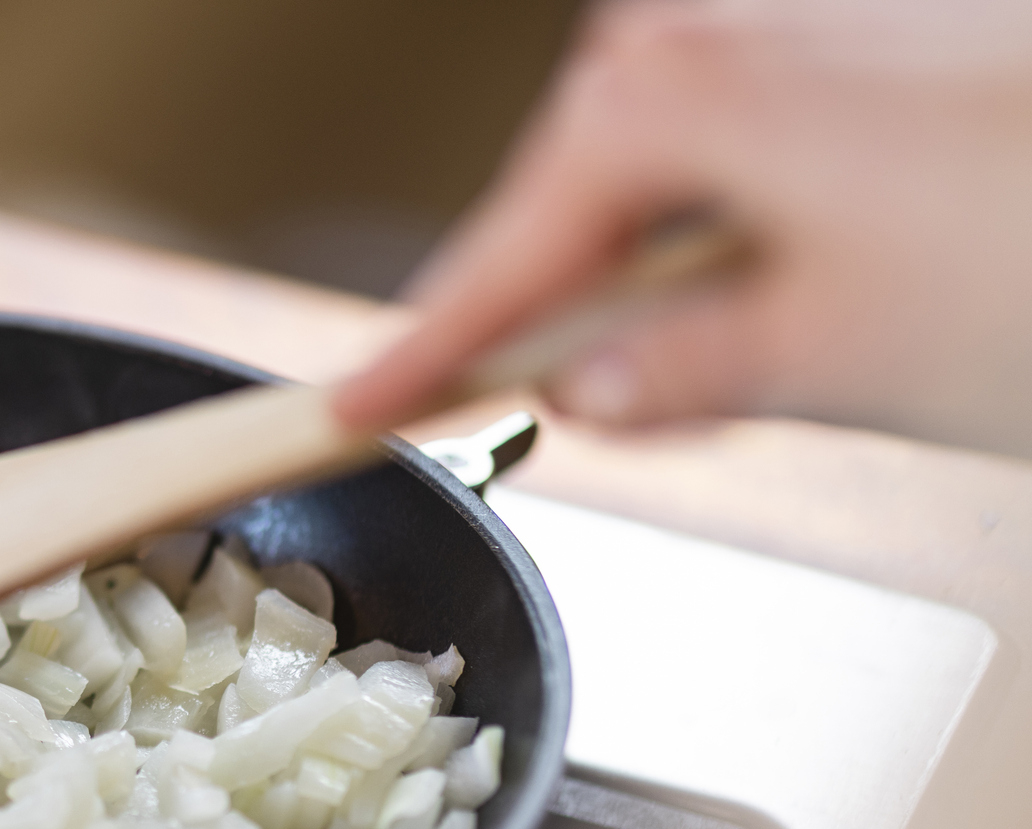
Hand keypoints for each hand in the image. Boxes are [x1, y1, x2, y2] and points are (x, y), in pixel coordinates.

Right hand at [332, 1, 1031, 458]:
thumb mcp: (823, 357)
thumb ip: (667, 377)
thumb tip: (588, 389)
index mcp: (670, 94)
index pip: (495, 261)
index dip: (419, 354)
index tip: (347, 410)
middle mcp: (724, 27)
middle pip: (576, 207)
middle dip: (570, 314)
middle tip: (555, 411)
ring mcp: (798, 27)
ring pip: (670, 187)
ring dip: (680, 282)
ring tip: (766, 355)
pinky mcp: (861, 50)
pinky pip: (750, 153)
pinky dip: (753, 235)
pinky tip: (825, 286)